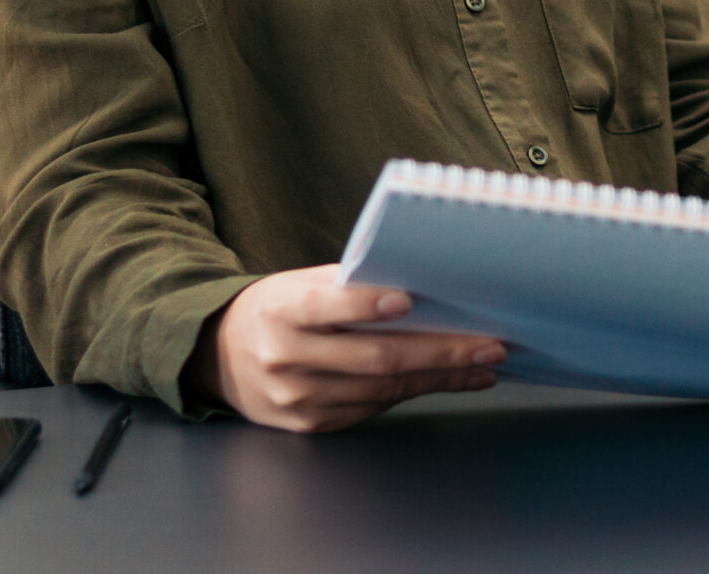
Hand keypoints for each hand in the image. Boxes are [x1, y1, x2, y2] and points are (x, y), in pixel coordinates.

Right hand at [187, 264, 505, 432]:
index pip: (326, 307)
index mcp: (281, 311)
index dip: (366, 304)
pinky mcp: (310, 425)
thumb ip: (349, 285)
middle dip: (439, 353)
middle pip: (373, 358)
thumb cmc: (277, 309)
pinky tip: (448, 380)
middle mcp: (286, 358)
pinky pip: (371, 408)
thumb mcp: (300, 285)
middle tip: (488, 345)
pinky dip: (414, 392)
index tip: (408, 299)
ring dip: (439, 378)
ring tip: (483, 364)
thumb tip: (421, 283)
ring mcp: (297, 398)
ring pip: (380, 389)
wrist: (220, 357)